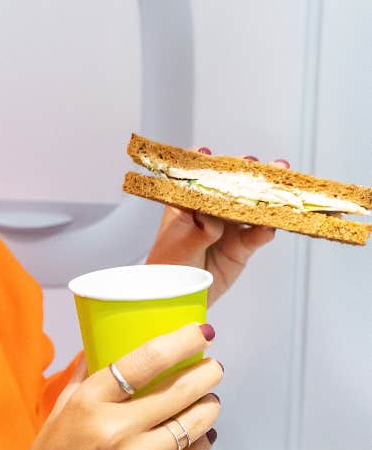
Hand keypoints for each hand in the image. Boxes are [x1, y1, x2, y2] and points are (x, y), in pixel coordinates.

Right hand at [3, 323, 221, 449]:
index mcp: (88, 403)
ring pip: (191, 425)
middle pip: (178, 391)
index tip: (201, 332)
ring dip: (207, 407)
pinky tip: (202, 435)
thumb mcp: (59, 411)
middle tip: (213, 367)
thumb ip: (83, 376)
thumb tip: (101, 343)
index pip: (143, 361)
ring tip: (209, 400)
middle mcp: (115, 430)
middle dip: (205, 374)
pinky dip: (201, 443)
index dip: (180, 342)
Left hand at [145, 148, 290, 304]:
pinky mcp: (242, 246)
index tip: (208, 153)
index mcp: (187, 204)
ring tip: (280, 190)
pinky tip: (270, 226)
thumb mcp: (179, 245)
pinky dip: (266, 229)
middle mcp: (210, 211)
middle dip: (246, 174)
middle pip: (231, 187)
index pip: (197, 178)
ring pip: (250, 207)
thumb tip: (215, 222)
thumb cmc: (168, 265)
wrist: (178, 296)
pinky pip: (258, 235)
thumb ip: (199, 231)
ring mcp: (229, 227)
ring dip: (266, 197)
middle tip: (259, 165)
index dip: (205, 165)